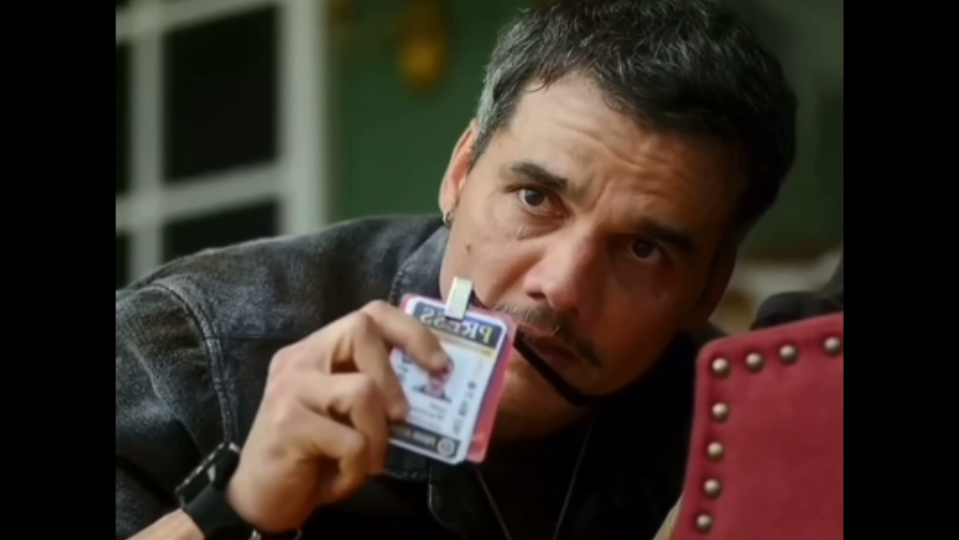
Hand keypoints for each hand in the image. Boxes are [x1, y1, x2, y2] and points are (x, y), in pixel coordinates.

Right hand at [226, 300, 448, 532]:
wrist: (260, 499)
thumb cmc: (314, 456)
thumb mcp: (350, 416)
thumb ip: (378, 392)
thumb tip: (433, 387)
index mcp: (318, 350)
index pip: (369, 314)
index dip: (412, 332)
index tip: (440, 365)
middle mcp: (300, 358)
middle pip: (362, 330)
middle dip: (393, 377)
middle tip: (402, 418)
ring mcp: (291, 388)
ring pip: (363, 390)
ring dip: (378, 436)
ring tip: (368, 461)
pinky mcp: (288, 423)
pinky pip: (351, 441)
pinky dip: (358, 468)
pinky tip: (341, 478)